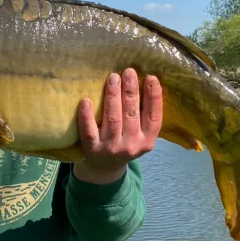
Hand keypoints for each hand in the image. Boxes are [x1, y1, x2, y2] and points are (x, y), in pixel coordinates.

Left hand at [73, 69, 162, 184]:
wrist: (104, 169)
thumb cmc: (125, 143)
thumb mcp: (141, 135)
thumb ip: (144, 116)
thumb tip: (147, 81)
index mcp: (147, 140)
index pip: (154, 117)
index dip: (154, 97)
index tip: (150, 78)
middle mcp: (131, 145)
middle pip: (132, 114)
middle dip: (131, 91)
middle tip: (128, 71)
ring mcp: (111, 147)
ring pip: (113, 118)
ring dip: (113, 96)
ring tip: (113, 78)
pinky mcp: (92, 148)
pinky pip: (89, 130)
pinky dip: (86, 115)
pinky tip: (85, 100)